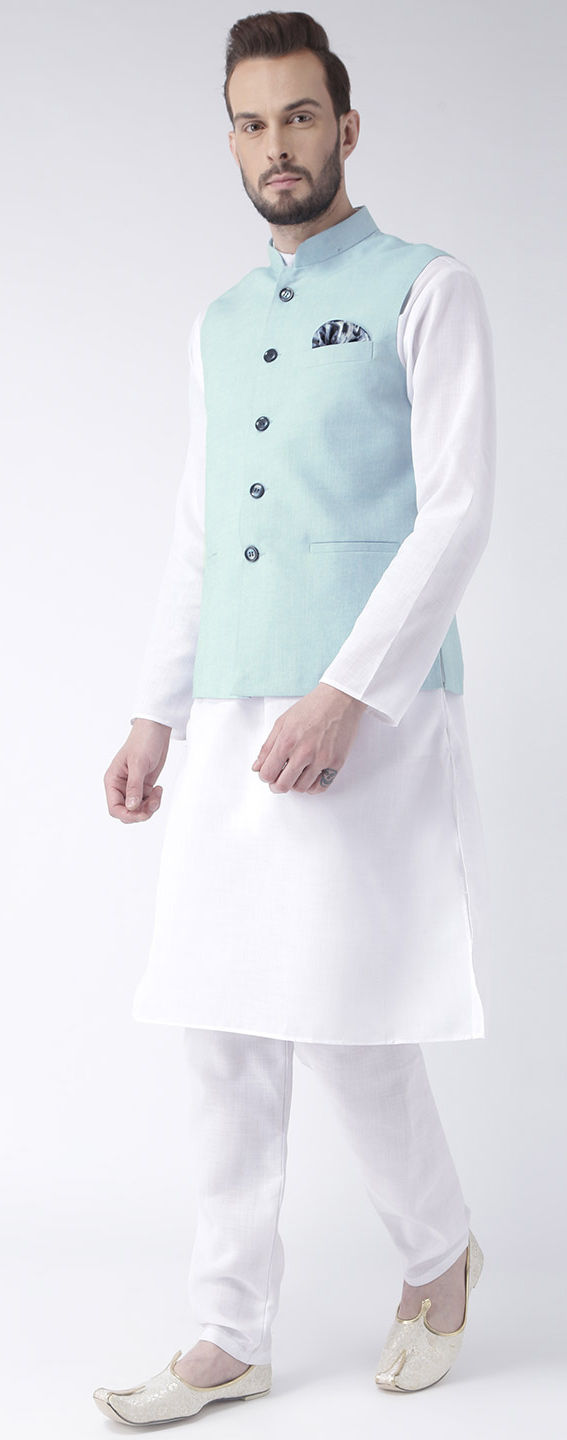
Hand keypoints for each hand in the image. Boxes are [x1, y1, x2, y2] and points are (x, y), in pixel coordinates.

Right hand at [104, 718, 170, 822]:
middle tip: (153, 803)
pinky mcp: (144, 786)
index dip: (126, 815)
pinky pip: (147, 802)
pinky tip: (159, 789)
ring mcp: (132, 787)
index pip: (114, 808)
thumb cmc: (143, 741)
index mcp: (113, 781)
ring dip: (150, 807)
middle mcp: (120, 786)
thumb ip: (134, 787)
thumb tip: (131, 807)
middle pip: (126, 812)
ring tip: (158, 793)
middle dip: (140, 812)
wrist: (156, 731)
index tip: (141, 813)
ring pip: (138, 809)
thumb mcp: (138, 764)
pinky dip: (154, 801)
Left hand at [251, 683, 366, 795]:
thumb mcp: (282, 722)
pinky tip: (309, 777)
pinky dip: (312, 787)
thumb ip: (267, 747)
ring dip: (295, 785)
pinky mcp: (336, 762)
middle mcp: (303, 753)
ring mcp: (321, 759)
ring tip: (296, 774)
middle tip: (279, 780)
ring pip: (301, 788)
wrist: (339, 699)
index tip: (268, 774)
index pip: (267, 774)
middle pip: (283, 785)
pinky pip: (320, 787)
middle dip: (277, 785)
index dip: (265, 776)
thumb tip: (257, 767)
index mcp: (286, 741)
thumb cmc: (312, 707)